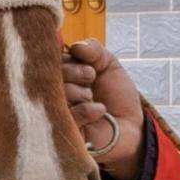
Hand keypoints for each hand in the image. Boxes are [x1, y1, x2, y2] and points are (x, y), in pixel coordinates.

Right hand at [61, 38, 149, 168]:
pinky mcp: (63, 133)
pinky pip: (67, 116)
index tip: (90, 65)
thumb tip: (75, 46)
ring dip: (80, 93)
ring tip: (92, 97)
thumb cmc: (116, 95)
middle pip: (48, 76)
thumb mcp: (108, 64)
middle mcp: (52, 93)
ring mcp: (55, 113)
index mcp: (60, 75)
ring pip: (55, 95)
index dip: (68, 59)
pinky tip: (99, 110)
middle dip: (74, 72)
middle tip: (91, 77)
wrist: (132, 126)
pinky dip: (85, 110)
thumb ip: (94, 49)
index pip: (49, 61)